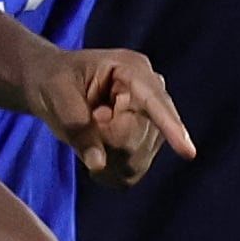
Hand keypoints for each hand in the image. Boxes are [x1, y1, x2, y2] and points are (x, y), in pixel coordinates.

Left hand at [26, 42, 189, 182]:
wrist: (51, 85)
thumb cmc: (53, 80)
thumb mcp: (57, 96)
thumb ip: (77, 127)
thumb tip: (98, 164)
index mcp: (131, 69)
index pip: (155, 102)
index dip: (170, 127)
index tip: (188, 152)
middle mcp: (150, 92)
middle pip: (143, 136)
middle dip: (109, 140)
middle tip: (89, 120)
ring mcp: (150, 118)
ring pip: (138, 157)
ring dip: (108, 158)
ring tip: (87, 136)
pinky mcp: (145, 140)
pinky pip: (133, 169)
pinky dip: (111, 171)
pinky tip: (95, 156)